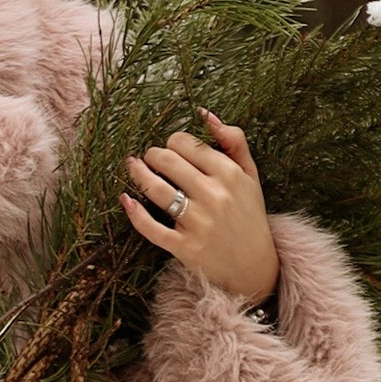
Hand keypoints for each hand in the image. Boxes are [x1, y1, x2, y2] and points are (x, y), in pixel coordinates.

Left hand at [124, 112, 278, 308]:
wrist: (255, 268)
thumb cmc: (249, 216)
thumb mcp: (250, 176)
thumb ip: (233, 141)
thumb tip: (204, 114)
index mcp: (228, 174)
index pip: (187, 143)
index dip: (173, 141)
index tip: (171, 149)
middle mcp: (213, 196)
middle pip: (167, 160)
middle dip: (153, 154)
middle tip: (151, 158)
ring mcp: (197, 223)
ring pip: (155, 189)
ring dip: (137, 173)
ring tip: (133, 167)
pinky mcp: (184, 247)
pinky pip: (150, 227)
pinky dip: (134, 212)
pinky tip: (125, 199)